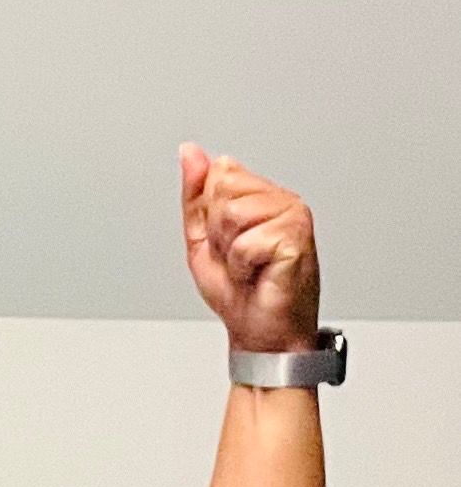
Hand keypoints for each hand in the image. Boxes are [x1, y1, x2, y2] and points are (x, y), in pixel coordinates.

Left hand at [178, 143, 320, 353]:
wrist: (262, 334)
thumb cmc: (239, 293)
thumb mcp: (202, 241)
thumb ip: (196, 196)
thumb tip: (190, 152)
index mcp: (261, 195)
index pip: (219, 175)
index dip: (210, 218)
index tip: (226, 245)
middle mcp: (281, 199)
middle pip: (224, 190)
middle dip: (218, 233)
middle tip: (237, 260)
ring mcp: (293, 215)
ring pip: (233, 214)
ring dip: (231, 252)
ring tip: (248, 268)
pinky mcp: (296, 237)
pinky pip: (246, 243)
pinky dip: (243, 267)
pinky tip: (260, 274)